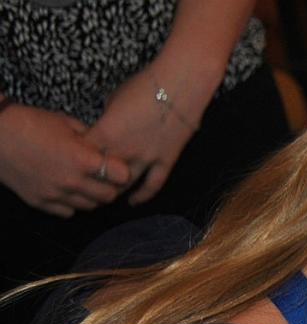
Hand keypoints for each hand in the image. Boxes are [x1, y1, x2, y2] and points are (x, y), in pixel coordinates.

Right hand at [0, 104, 129, 216]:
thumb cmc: (29, 122)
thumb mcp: (65, 122)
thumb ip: (90, 138)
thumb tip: (105, 147)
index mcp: (82, 159)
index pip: (121, 176)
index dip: (121, 170)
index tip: (116, 165)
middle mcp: (72, 181)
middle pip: (109, 196)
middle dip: (110, 187)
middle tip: (103, 178)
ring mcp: (55, 194)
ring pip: (90, 207)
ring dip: (92, 197)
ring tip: (85, 184)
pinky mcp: (40, 202)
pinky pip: (68, 212)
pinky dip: (72, 204)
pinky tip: (67, 191)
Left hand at [84, 62, 203, 205]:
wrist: (179, 86)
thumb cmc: (145, 85)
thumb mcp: (114, 98)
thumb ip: (108, 118)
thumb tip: (106, 126)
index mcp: (105, 132)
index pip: (82, 155)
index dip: (75, 159)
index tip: (73, 161)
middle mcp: (123, 150)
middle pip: (99, 175)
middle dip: (91, 181)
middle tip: (84, 184)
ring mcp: (145, 158)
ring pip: (123, 185)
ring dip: (113, 191)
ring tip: (105, 195)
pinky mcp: (165, 161)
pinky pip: (152, 185)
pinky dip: (141, 196)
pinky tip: (132, 202)